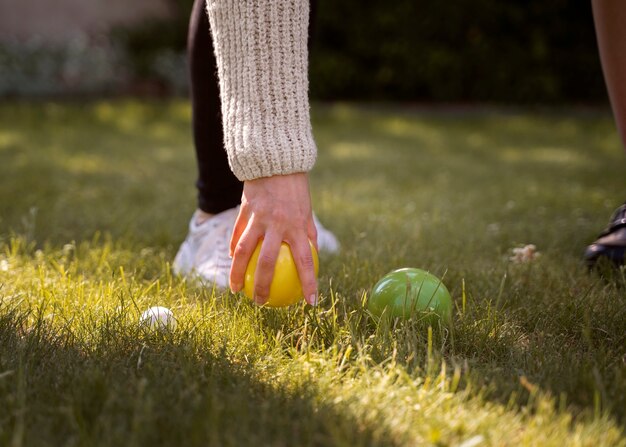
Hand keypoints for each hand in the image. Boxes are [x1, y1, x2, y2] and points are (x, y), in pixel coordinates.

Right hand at [229, 173, 318, 305]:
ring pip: (243, 252)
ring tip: (236, 290)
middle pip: (267, 263)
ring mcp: (258, 218)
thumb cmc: (295, 188)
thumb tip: (313, 254)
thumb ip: (308, 232)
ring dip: (238, 274)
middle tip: (261, 303)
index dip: (308, 282)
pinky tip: (231, 262)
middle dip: (263, 286)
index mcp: (297, 226)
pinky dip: (233, 250)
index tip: (310, 302)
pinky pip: (236, 235)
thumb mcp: (307, 210)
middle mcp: (277, 224)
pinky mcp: (244, 211)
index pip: (305, 260)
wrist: (276, 161)